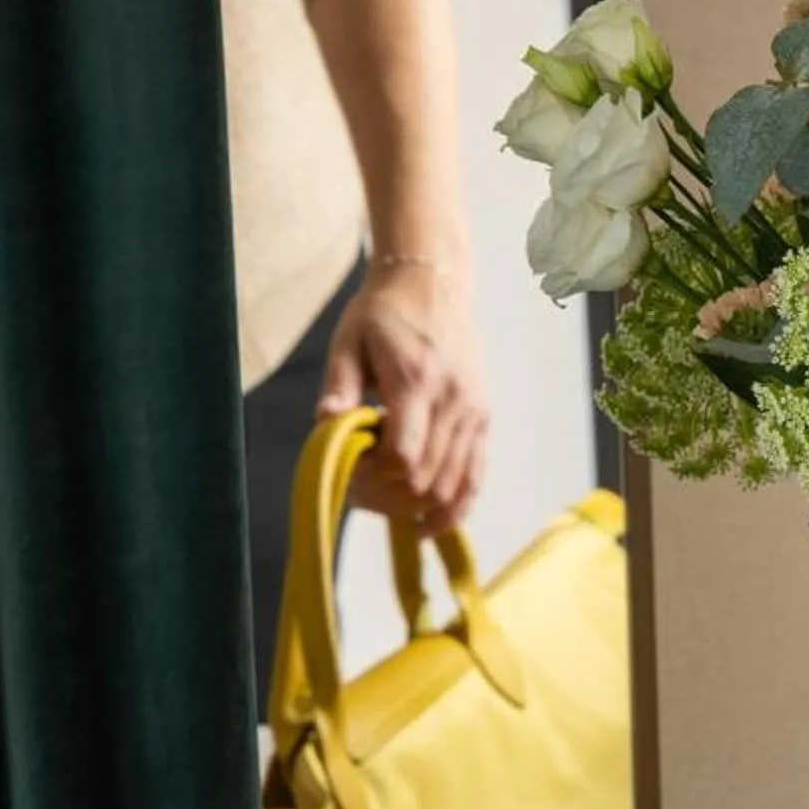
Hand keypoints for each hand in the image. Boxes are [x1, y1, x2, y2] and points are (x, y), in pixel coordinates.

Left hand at [318, 259, 488, 532]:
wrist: (434, 283)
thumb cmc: (384, 312)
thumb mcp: (350, 340)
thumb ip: (339, 384)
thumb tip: (325, 424)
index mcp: (417, 380)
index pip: (402, 456)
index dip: (373, 480)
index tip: (348, 476)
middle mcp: (453, 402)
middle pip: (426, 479)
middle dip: (389, 499)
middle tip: (359, 495)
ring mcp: (473, 413)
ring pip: (451, 486)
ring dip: (416, 508)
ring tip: (386, 506)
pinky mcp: (483, 420)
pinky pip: (475, 478)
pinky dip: (453, 508)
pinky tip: (428, 524)